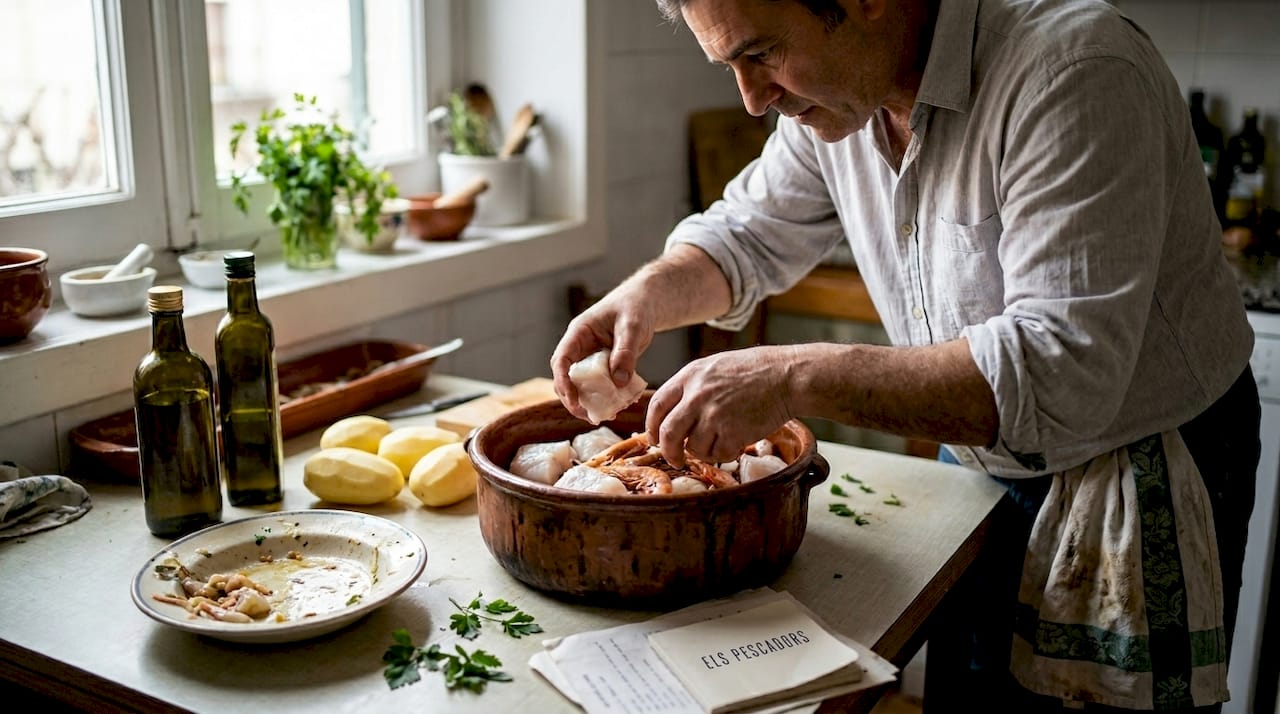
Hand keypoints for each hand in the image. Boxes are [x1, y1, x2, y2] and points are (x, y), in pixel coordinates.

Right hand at [550, 287, 655, 420]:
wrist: (645, 303)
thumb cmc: (635, 307)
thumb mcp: (632, 327)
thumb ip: (625, 353)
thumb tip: (618, 382)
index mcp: (578, 334)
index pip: (561, 360)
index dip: (563, 382)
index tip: (574, 400)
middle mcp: (580, 348)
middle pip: (566, 378)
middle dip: (574, 399)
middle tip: (589, 415)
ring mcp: (591, 358)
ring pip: (582, 385)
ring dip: (591, 401)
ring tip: (608, 414)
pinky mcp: (604, 366)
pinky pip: (601, 385)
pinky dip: (609, 396)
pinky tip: (622, 403)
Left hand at [645, 345, 796, 465]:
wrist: (786, 376)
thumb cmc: (755, 370)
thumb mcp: (714, 367)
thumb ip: (691, 386)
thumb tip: (671, 413)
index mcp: (690, 376)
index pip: (657, 405)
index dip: (651, 425)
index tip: (654, 437)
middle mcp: (697, 395)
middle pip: (668, 433)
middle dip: (669, 451)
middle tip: (675, 458)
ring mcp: (714, 414)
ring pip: (693, 448)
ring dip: (703, 452)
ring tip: (719, 442)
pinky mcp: (732, 432)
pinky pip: (718, 454)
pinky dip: (724, 454)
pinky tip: (735, 442)